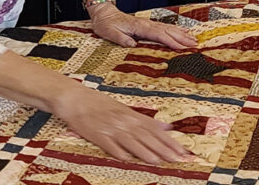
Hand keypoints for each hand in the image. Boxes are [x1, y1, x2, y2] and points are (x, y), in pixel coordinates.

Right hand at [53, 83, 193, 164]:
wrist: (75, 97)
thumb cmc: (99, 105)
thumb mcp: (125, 109)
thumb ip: (145, 120)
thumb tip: (167, 126)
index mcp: (131, 115)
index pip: (156, 130)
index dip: (170, 141)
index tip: (183, 151)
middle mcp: (124, 121)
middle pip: (147, 136)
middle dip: (163, 149)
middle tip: (177, 159)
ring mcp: (110, 127)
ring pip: (130, 141)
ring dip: (144, 151)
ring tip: (157, 161)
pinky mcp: (96, 134)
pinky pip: (108, 144)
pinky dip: (118, 151)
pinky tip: (127, 159)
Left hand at [89, 4, 197, 49]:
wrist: (103, 13)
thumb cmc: (105, 24)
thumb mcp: (109, 33)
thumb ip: (121, 39)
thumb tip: (132, 45)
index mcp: (139, 27)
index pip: (159, 35)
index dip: (171, 41)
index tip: (181, 48)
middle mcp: (146, 23)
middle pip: (168, 30)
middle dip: (182, 37)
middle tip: (194, 44)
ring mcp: (148, 23)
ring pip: (168, 28)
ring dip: (181, 33)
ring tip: (193, 39)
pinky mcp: (147, 24)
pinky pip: (164, 27)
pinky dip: (175, 29)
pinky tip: (181, 31)